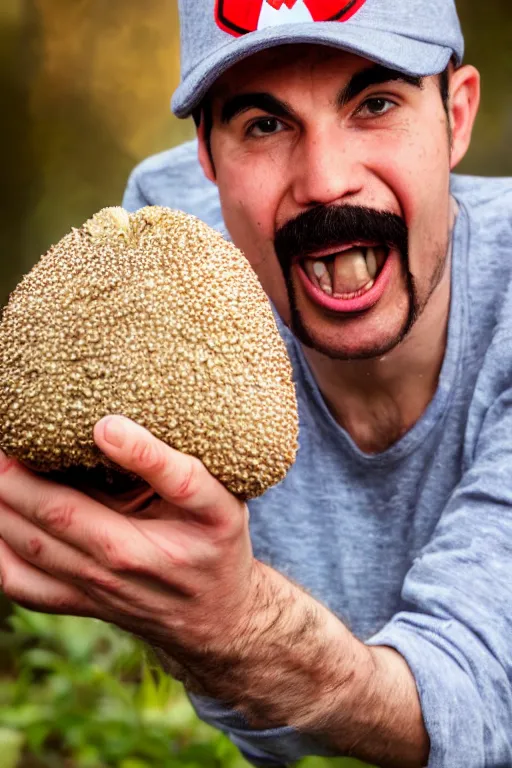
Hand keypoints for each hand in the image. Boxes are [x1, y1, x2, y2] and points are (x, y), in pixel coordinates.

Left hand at [0, 415, 258, 681]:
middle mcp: (139, 561)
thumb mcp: (222, 503)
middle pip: (66, 515)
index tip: (105, 424)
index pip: (170, 485)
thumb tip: (111, 428)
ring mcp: (105, 587)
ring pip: (34, 547)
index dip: (138, 451)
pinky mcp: (84, 602)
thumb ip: (179, 470)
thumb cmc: (216, 544)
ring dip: (3, 506)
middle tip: (6, 441)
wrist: (216, 618)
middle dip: (21, 475)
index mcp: (193, 525)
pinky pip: (25, 585)